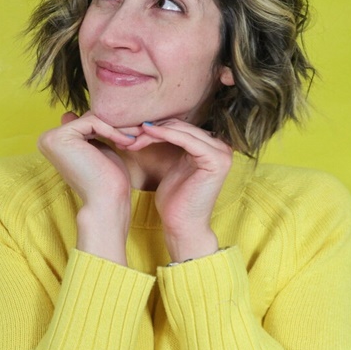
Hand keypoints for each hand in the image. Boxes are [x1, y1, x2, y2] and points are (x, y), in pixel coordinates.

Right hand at [37, 112, 139, 264]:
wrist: (105, 201)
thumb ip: (88, 132)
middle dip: (115, 125)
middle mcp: (47, 138)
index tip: (132, 133)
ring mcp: (51, 137)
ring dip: (117, 127)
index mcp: (53, 141)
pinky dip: (113, 131)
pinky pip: (92, 122)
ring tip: (135, 137)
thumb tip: (71, 113)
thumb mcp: (98, 148)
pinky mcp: (59, 137)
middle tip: (137, 131)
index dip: (111, 126)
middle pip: (88, 119)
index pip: (86, 122)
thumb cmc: (107, 179)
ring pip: (92, 118)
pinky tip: (127, 143)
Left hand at [127, 120, 231, 261]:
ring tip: (133, 135)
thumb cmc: (176, 200)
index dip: (157, 127)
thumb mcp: (174, 165)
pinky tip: (147, 134)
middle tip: (129, 132)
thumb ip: (174, 144)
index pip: (182, 127)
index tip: (132, 130)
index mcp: (213, 147)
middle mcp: (222, 147)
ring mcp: (221, 152)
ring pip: (182, 130)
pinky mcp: (215, 159)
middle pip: (182, 127)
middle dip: (153, 128)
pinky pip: (186, 139)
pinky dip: (165, 134)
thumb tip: (153, 123)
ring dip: (155, 131)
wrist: (182, 226)